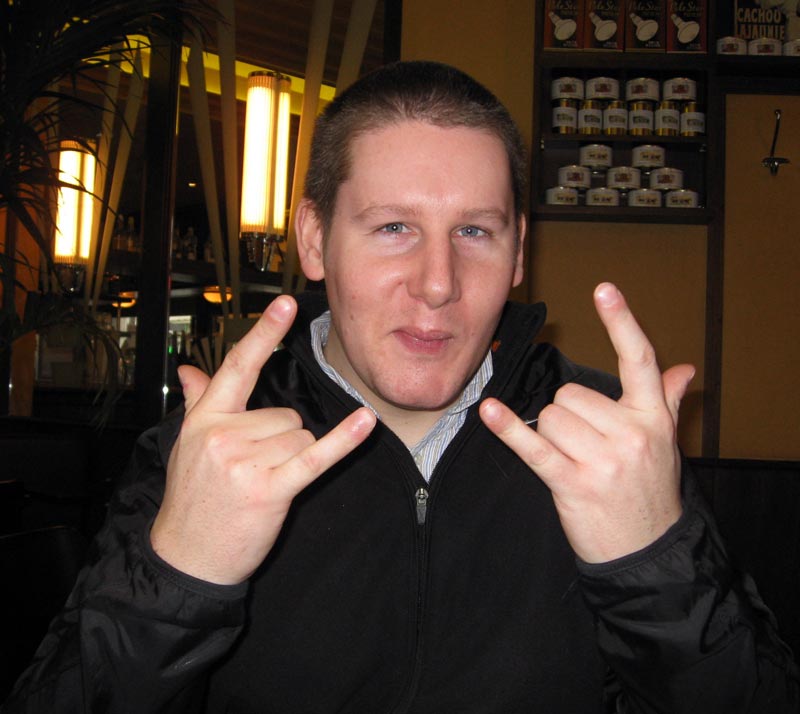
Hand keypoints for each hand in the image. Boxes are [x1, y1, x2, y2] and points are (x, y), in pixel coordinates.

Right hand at [150, 296, 375, 584]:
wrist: (187, 557)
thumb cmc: (192, 499)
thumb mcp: (187, 446)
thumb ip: (197, 403)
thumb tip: (188, 370)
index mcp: (206, 419)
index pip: (239, 367)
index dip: (265, 334)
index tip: (286, 303)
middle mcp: (224, 434)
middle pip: (287, 414)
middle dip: (280, 440)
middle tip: (253, 470)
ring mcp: (247, 462)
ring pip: (302, 437)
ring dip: (292, 460)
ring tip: (261, 484)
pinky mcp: (270, 489)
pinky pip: (315, 456)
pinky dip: (344, 441)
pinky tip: (366, 421)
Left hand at [479, 283, 694, 562]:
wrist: (647, 550)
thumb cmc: (650, 491)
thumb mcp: (666, 444)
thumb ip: (668, 401)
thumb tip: (686, 368)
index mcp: (653, 418)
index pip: (639, 360)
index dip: (622, 322)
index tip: (604, 288)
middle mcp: (631, 434)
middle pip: (571, 394)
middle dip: (569, 417)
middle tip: (586, 448)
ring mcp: (602, 460)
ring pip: (550, 418)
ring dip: (552, 437)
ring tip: (575, 462)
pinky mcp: (572, 483)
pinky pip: (533, 447)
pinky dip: (509, 429)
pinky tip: (490, 412)